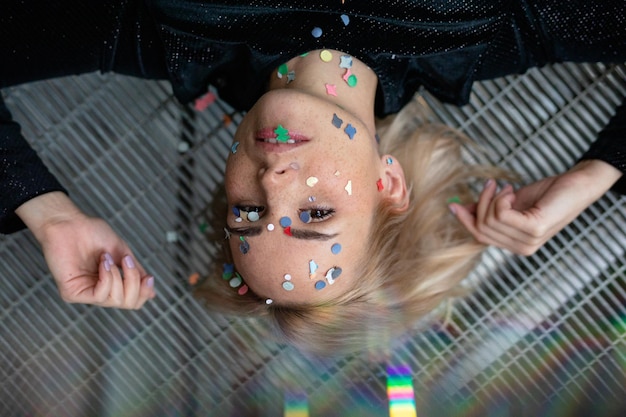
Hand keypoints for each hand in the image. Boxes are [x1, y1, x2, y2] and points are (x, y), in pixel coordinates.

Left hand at [16, 192, 154, 308]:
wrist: (69, 222)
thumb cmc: (91, 233)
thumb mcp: (121, 253)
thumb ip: (135, 272)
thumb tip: (152, 293)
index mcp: (110, 284)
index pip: (133, 301)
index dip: (145, 292)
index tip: (149, 277)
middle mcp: (98, 292)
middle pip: (129, 304)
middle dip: (134, 283)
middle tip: (127, 262)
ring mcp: (85, 294)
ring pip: (116, 300)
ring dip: (118, 276)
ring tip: (108, 257)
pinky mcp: (72, 294)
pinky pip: (100, 295)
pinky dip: (107, 277)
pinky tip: (103, 262)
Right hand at [450, 160, 621, 255]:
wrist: (576, 185)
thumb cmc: (547, 194)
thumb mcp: (510, 202)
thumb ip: (488, 209)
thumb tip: (460, 208)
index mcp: (515, 244)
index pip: (479, 236)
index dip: (464, 220)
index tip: (452, 204)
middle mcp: (522, 248)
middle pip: (481, 227)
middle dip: (481, 203)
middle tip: (492, 184)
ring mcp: (528, 242)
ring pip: (490, 220)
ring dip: (494, 198)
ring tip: (509, 189)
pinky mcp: (534, 230)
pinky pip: (501, 213)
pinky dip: (502, 198)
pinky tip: (514, 192)